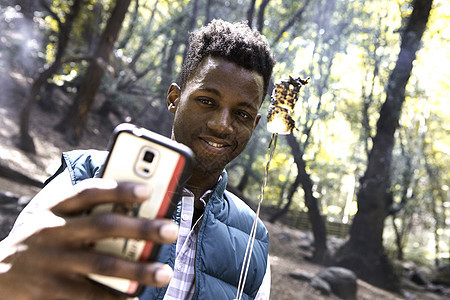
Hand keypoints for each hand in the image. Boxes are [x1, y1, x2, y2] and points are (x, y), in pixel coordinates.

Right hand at [0, 176, 177, 298]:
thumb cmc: (40, 240)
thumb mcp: (54, 218)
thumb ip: (85, 211)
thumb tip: (134, 208)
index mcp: (55, 208)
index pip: (88, 191)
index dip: (118, 189)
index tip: (148, 189)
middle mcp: (52, 232)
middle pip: (103, 227)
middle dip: (141, 228)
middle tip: (171, 230)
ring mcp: (52, 263)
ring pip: (102, 265)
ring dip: (137, 270)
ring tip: (165, 273)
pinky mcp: (51, 291)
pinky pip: (90, 296)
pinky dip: (116, 298)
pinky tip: (137, 298)